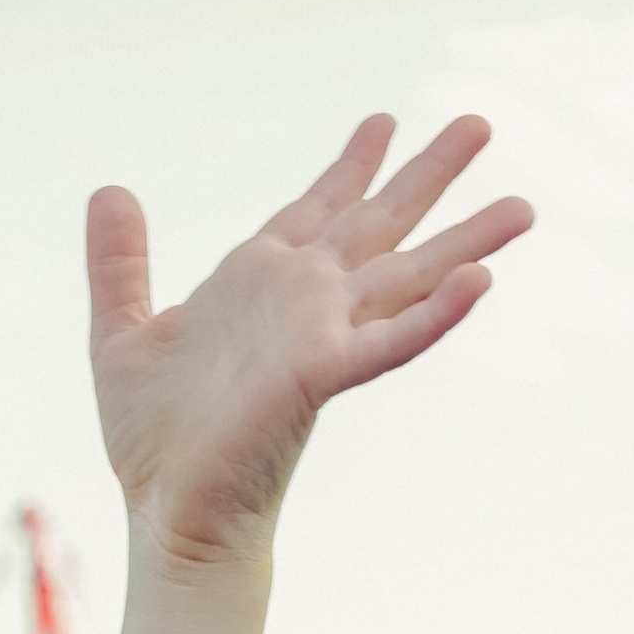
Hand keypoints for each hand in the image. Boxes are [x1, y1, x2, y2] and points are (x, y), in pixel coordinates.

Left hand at [88, 116, 530, 571]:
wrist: (166, 512)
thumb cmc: (152, 443)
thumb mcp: (123, 335)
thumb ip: (120, 264)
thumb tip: (109, 190)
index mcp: (258, 283)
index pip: (315, 209)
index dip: (350, 166)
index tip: (383, 121)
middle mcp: (302, 301)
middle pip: (378, 223)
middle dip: (428, 174)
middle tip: (479, 123)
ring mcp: (320, 337)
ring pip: (407, 275)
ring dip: (466, 240)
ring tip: (524, 205)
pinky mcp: (322, 377)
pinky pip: (391, 342)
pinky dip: (436, 315)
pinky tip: (481, 283)